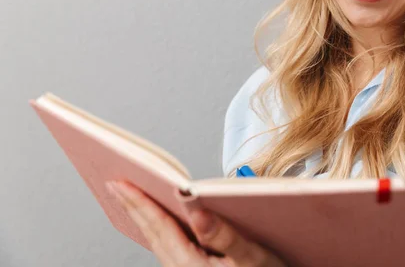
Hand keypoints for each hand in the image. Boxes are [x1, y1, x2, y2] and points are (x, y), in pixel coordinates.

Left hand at [106, 181, 285, 266]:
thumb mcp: (253, 259)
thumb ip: (225, 237)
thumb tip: (197, 212)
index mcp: (192, 266)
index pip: (159, 227)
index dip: (138, 203)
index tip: (119, 184)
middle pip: (152, 234)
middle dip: (132, 207)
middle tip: (114, 184)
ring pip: (157, 241)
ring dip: (142, 218)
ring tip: (130, 198)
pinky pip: (167, 247)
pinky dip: (157, 228)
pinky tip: (158, 221)